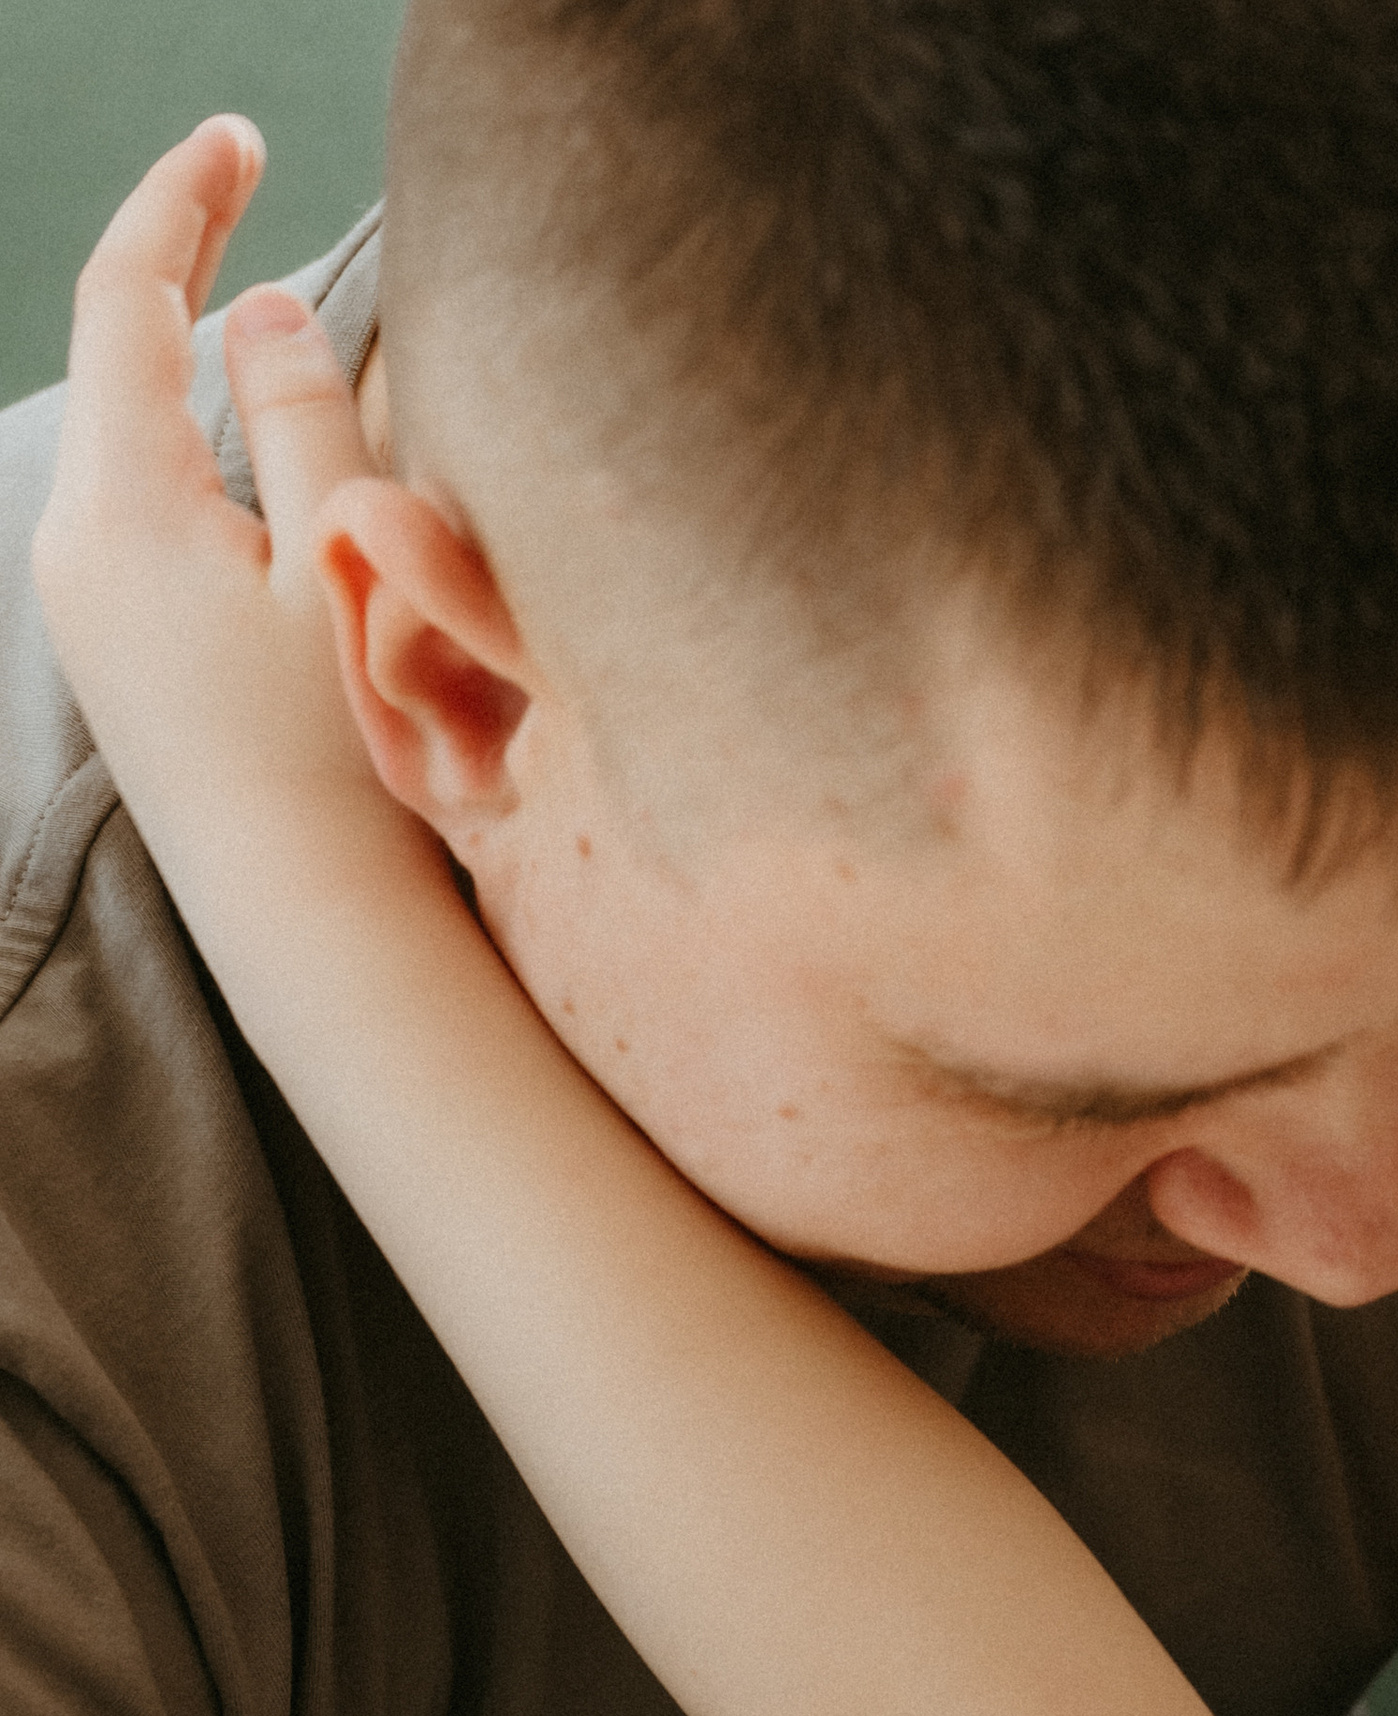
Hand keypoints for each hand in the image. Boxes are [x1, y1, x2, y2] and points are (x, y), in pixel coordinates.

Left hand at [33, 122, 422, 911]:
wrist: (308, 925)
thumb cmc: (348, 760)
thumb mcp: (347, 564)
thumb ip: (307, 414)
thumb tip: (259, 309)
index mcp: (128, 504)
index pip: (130, 296)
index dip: (184, 198)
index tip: (239, 136)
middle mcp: (78, 546)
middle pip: (114, 359)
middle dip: (177, 268)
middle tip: (244, 184)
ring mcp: (85, 610)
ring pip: (128, 436)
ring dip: (185, 365)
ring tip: (249, 307)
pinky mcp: (116, 661)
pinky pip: (140, 511)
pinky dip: (187, 450)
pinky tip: (240, 459)